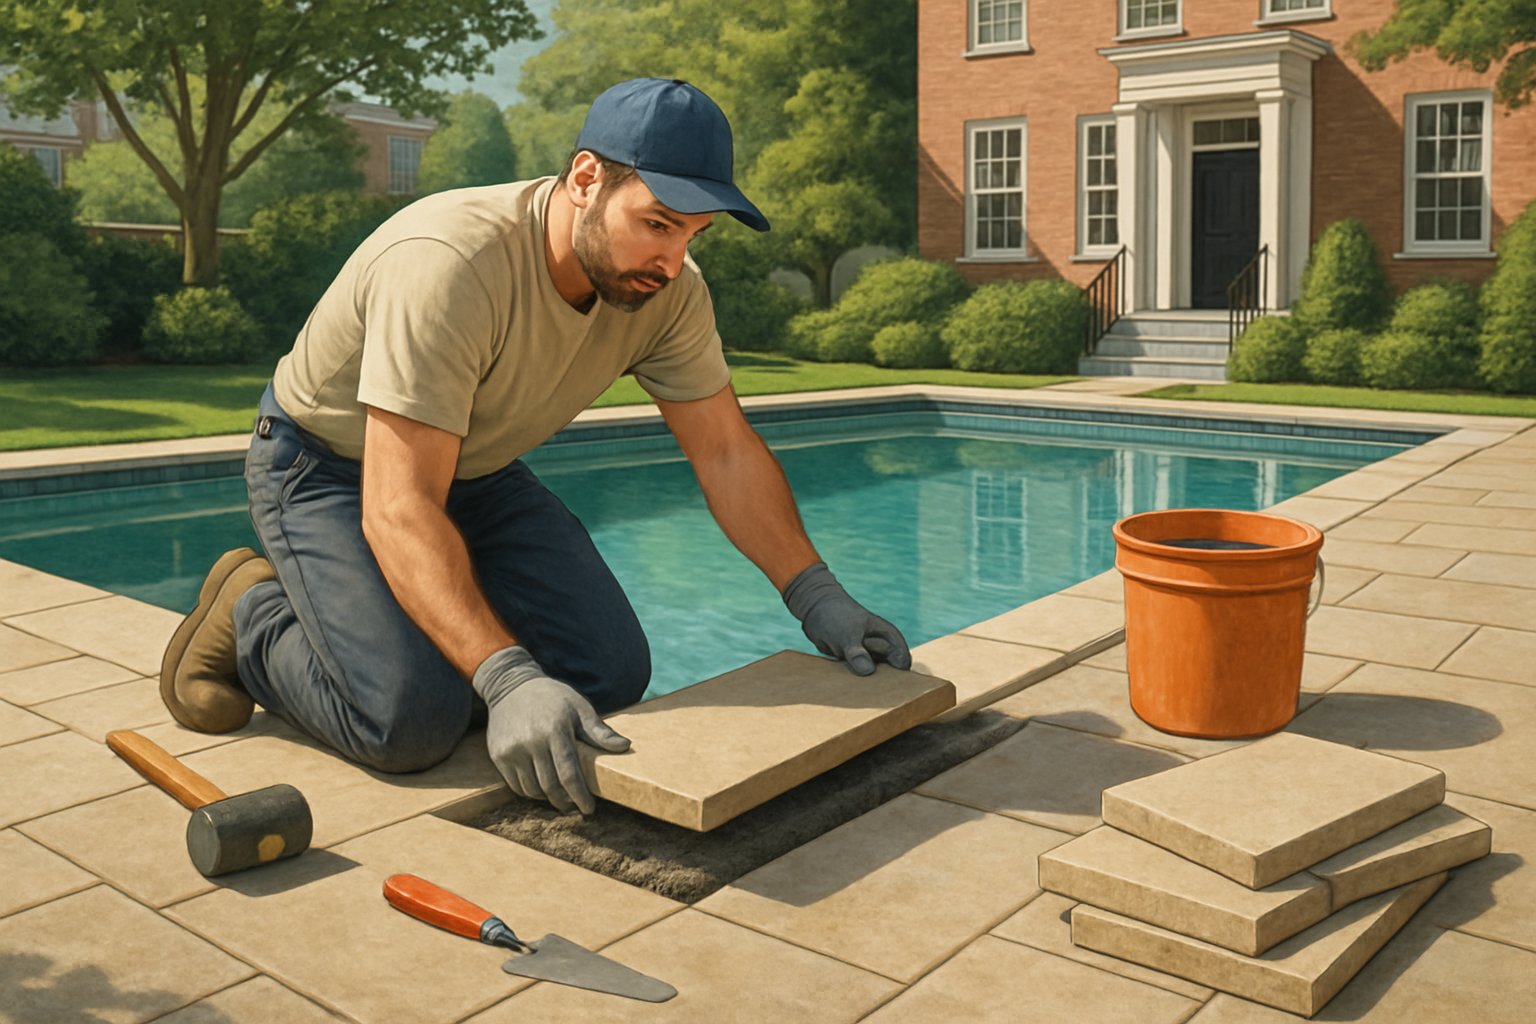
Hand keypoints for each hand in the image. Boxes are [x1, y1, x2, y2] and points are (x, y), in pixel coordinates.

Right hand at [472, 646, 630, 813]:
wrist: (511, 686)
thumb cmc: (552, 697)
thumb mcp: (579, 707)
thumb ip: (599, 731)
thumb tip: (625, 746)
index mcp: (555, 730)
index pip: (569, 774)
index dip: (580, 796)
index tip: (589, 809)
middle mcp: (531, 742)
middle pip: (551, 786)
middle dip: (565, 801)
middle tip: (575, 806)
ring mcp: (512, 750)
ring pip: (533, 790)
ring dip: (548, 798)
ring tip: (560, 796)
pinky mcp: (499, 755)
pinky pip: (516, 785)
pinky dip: (531, 792)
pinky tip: (541, 787)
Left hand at [781, 561, 910, 675]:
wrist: (815, 609)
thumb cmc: (837, 615)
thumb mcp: (847, 633)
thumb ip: (857, 652)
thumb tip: (868, 671)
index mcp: (889, 638)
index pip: (901, 662)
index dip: (897, 676)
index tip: (885, 685)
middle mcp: (880, 649)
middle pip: (886, 673)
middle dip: (878, 682)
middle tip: (866, 688)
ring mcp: (867, 656)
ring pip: (869, 677)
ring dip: (862, 682)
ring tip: (853, 685)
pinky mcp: (852, 663)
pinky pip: (854, 677)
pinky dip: (850, 680)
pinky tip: (843, 686)